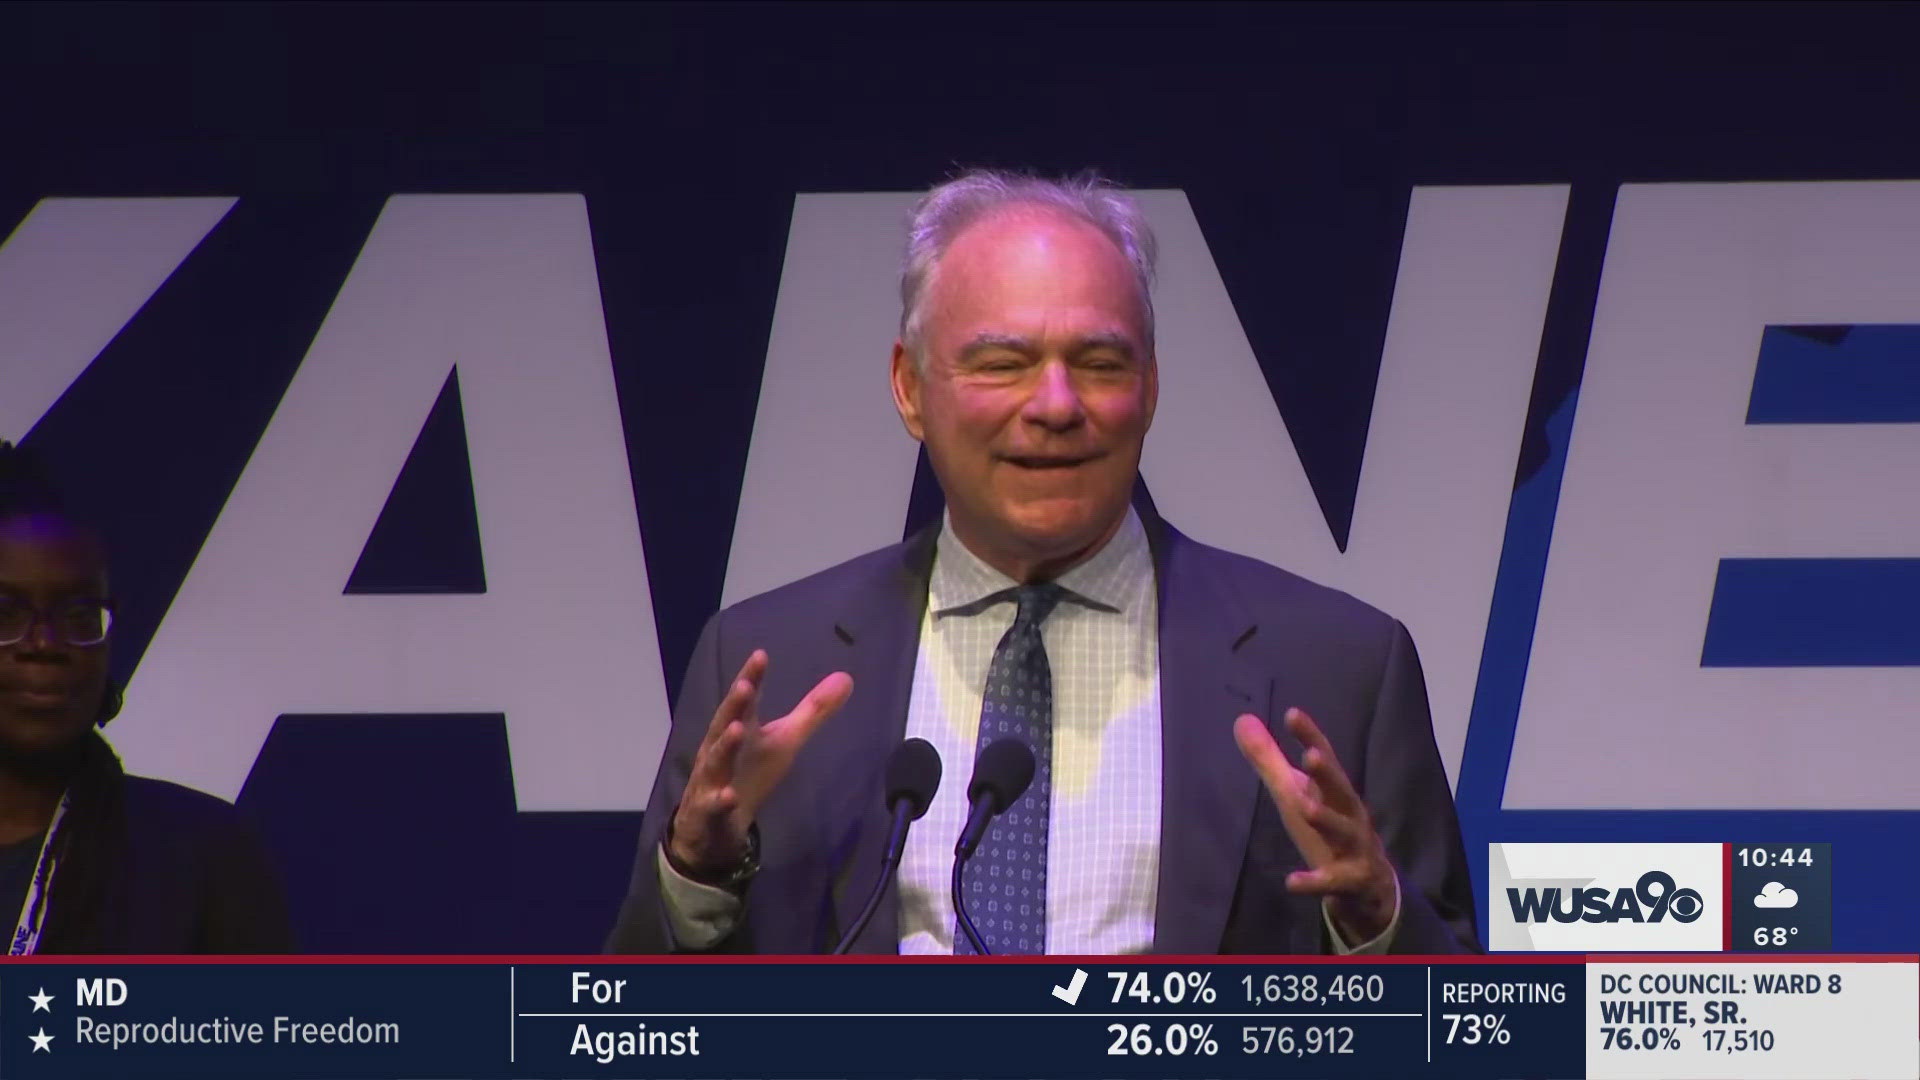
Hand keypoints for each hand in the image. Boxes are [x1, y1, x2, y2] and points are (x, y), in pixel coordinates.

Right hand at [668, 650, 852, 874]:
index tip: (760, 655)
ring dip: (725, 746)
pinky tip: (729, 796)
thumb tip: (846, 677)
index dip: (752, 678)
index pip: (746, 700)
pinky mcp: (709, 810)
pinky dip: (720, 800)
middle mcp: (722, 748)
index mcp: (741, 728)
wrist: (715, 823)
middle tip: (745, 685)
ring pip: (716, 761)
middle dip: (735, 705)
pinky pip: (714, 805)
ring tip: (737, 729)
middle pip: (726, 723)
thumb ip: (812, 711)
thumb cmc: (751, 771)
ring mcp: (712, 778)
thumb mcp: (785, 740)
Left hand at [1234, 708, 1396, 944]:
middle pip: (1341, 791)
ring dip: (1325, 819)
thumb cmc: (1328, 830)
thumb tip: (1242, 720)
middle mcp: (1349, 814)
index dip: (1310, 737)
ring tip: (1305, 807)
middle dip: (1327, 774)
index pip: (1324, 759)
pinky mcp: (1350, 881)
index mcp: (1334, 792)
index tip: (1292, 714)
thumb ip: (1270, 761)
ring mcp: (1354, 848)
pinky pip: (1332, 881)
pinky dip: (1314, 882)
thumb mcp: (1296, 794)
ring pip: (1342, 832)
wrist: (1369, 887)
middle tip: (1311, 756)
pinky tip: (1292, 882)